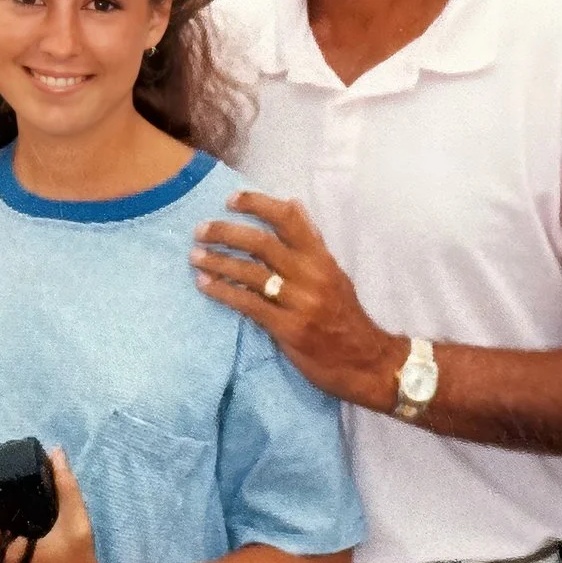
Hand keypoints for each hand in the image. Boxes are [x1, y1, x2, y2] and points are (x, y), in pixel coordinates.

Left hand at [192, 190, 406, 410]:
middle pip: (261, 243)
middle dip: (225, 233)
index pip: (288, 218)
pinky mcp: (289, 328)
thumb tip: (291, 203)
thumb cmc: (345, 316)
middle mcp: (311, 274)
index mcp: (322, 257)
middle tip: (200, 230)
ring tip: (194, 256)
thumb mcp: (334, 273)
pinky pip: (248, 304)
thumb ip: (310, 241)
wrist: (366, 361)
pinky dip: (223, 292)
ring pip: (250, 272)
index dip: (257, 204)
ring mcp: (300, 302)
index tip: (230, 200)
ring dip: (217, 262)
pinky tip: (204, 285)